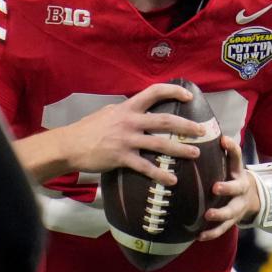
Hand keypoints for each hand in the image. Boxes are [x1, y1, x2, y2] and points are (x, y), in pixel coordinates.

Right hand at [58, 82, 204, 185]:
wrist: (69, 145)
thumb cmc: (87, 129)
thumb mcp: (107, 113)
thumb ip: (124, 112)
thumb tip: (138, 110)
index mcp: (127, 107)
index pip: (154, 92)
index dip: (174, 91)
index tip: (189, 95)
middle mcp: (129, 121)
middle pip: (165, 120)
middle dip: (187, 125)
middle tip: (202, 131)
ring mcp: (126, 140)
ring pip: (160, 143)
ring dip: (181, 150)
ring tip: (195, 154)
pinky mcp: (121, 157)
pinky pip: (146, 167)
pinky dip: (161, 174)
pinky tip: (172, 180)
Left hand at [200, 134, 255, 239]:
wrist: (250, 198)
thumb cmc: (227, 175)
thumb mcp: (225, 164)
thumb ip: (211, 151)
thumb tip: (185, 130)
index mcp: (236, 171)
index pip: (236, 157)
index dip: (232, 148)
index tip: (224, 140)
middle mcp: (239, 187)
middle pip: (236, 187)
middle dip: (227, 187)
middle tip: (216, 187)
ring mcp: (237, 205)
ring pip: (231, 211)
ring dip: (220, 213)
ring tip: (209, 215)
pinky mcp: (232, 220)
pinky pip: (222, 229)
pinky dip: (212, 233)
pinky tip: (199, 236)